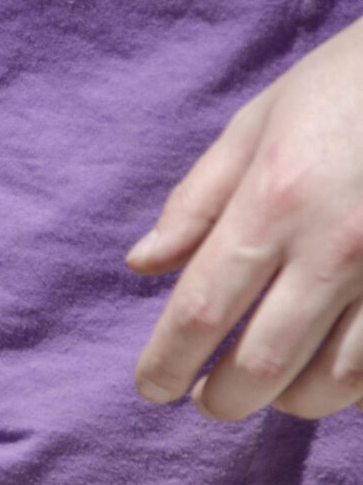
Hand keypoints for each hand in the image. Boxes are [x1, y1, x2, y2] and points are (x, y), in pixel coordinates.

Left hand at [131, 17, 362, 419]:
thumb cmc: (352, 83)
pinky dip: (356, 384)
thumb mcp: (260, 122)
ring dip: (293, 401)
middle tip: (209, 400)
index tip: (152, 387)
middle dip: (224, 398)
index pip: (200, 311)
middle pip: (262, 365)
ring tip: (275, 391)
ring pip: (335, 382)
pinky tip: (339, 373)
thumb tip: (143, 265)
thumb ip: (198, 200)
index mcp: (274, 201)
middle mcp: (335, 245)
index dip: (166, 364)